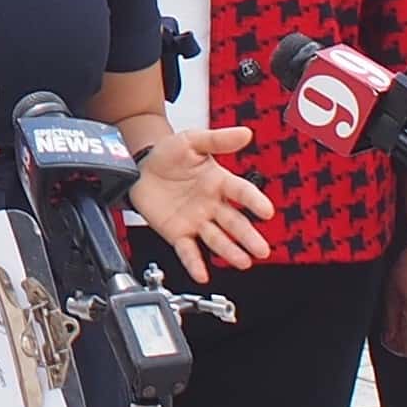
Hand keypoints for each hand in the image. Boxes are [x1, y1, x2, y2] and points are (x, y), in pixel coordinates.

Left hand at [129, 126, 276, 282]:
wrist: (139, 166)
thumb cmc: (169, 154)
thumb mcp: (192, 140)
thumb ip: (217, 139)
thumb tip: (245, 133)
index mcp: (219, 182)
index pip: (242, 192)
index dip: (254, 202)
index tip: (267, 211)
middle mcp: (212, 205)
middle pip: (234, 223)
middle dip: (248, 237)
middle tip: (262, 249)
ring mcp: (196, 220)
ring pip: (216, 239)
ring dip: (230, 252)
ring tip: (244, 261)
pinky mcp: (178, 232)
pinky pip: (188, 250)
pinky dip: (194, 263)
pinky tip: (202, 274)